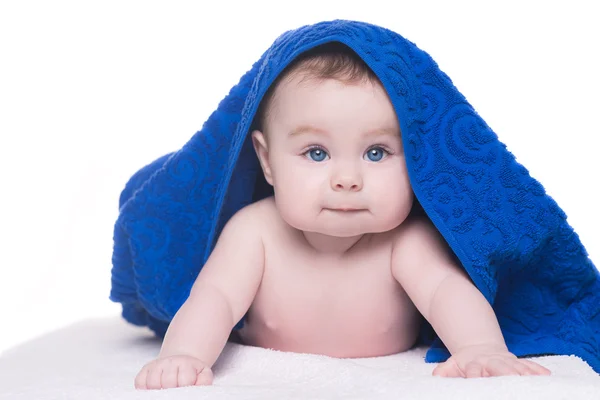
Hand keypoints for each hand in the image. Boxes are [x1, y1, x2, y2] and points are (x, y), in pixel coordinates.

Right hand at [134, 355, 213, 389]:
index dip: (185, 387)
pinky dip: (144, 389)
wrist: (181, 360)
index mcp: (186, 363)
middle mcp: (170, 361)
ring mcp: (156, 364)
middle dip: (172, 389)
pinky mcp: (145, 369)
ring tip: (166, 390)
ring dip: (158, 390)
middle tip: (176, 389)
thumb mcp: (203, 374)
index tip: (187, 388)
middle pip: (167, 382)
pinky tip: (154, 389)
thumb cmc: (192, 372)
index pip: (184, 380)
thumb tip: (197, 387)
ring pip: (152, 383)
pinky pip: (139, 382)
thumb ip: (204, 381)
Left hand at [432, 344, 550, 377]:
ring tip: (534, 382)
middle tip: (513, 380)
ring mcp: (507, 361)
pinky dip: (538, 371)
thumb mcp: (451, 365)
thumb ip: (445, 371)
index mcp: (474, 364)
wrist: (480, 347)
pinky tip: (548, 377)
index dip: (476, 376)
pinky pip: (531, 366)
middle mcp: (492, 362)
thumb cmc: (465, 363)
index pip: (475, 371)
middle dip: (507, 373)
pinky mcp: (518, 362)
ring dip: (526, 374)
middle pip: (500, 368)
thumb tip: (437, 377)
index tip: (477, 379)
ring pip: (518, 367)